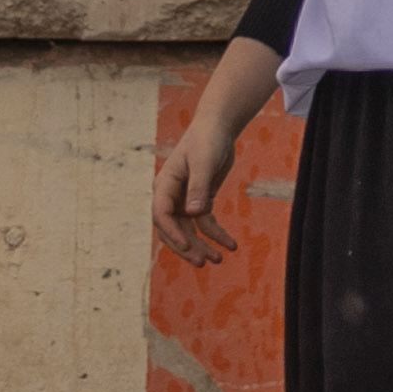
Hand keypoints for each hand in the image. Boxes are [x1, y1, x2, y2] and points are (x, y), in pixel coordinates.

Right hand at [153, 66, 265, 263]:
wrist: (217, 128)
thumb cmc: (208, 140)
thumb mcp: (205, 161)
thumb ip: (199, 187)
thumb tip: (193, 214)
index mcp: (164, 185)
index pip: (162, 215)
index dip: (173, 233)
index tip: (188, 246)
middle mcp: (170, 195)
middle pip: (172, 228)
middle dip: (187, 247)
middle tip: (203, 263)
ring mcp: (183, 199)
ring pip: (188, 229)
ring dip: (201, 245)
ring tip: (218, 260)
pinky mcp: (199, 199)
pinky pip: (204, 222)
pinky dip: (215, 234)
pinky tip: (230, 245)